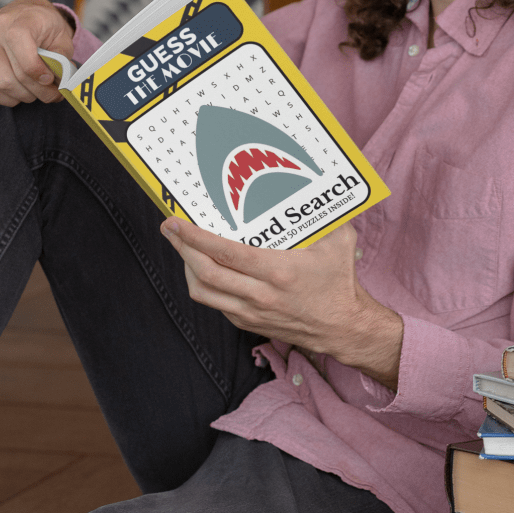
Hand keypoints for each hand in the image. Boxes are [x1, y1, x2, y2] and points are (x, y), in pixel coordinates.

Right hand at [0, 0, 74, 106]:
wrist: (24, 14)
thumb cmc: (45, 27)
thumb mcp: (61, 38)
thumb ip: (61, 60)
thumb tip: (61, 81)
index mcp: (21, 22)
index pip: (26, 59)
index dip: (40, 75)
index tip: (50, 79)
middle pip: (15, 77)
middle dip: (39, 92)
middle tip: (52, 93)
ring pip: (2, 86)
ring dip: (24, 96)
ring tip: (37, 91)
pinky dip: (7, 98)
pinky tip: (20, 92)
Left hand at [161, 218, 403, 388]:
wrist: (343, 328)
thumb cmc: (340, 282)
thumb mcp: (338, 242)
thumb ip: (324, 214)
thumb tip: (314, 184)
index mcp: (278, 271)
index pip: (225, 252)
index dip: (195, 237)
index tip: (176, 222)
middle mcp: (260, 295)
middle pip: (204, 272)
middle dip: (181, 248)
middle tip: (169, 229)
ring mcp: (251, 313)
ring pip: (203, 292)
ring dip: (187, 268)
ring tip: (184, 248)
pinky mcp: (248, 323)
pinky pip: (215, 303)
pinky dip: (205, 284)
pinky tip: (205, 268)